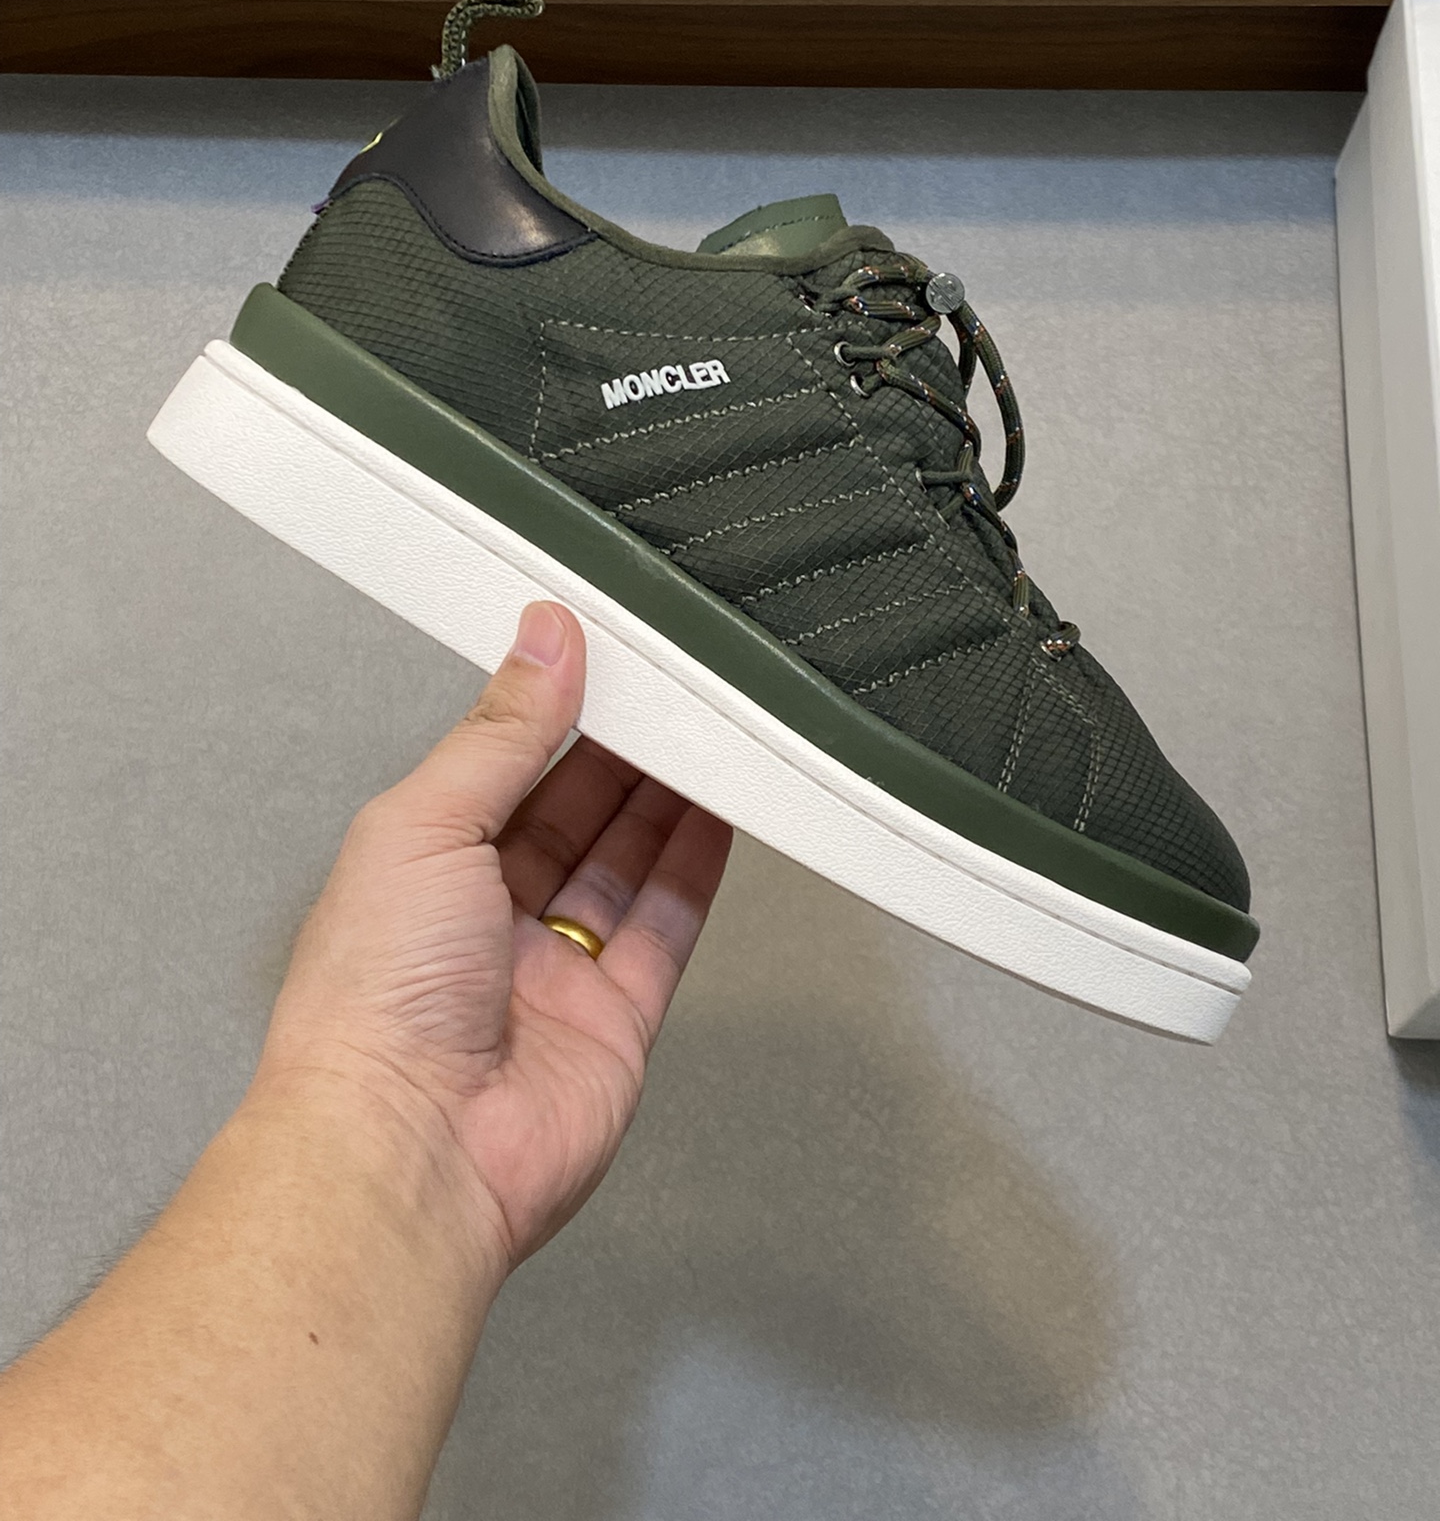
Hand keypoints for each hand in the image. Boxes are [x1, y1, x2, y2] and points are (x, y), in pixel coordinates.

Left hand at [256, 602, 731, 1266]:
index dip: (555, 711)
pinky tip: (724, 816)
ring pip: (625, 863)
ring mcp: (553, 971)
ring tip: (713, 733)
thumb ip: (499, 733)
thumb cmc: (374, 1003)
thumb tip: (543, 641)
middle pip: (573, 812)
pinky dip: (698, 869)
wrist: (410, 1148)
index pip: (504, 767)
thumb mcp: (425, 824)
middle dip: (624, 750)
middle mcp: (484, 918)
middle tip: (676, 688)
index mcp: (420, 865)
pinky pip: (666, 928)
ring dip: (669, 798)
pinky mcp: (615, 1019)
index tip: (606, 656)